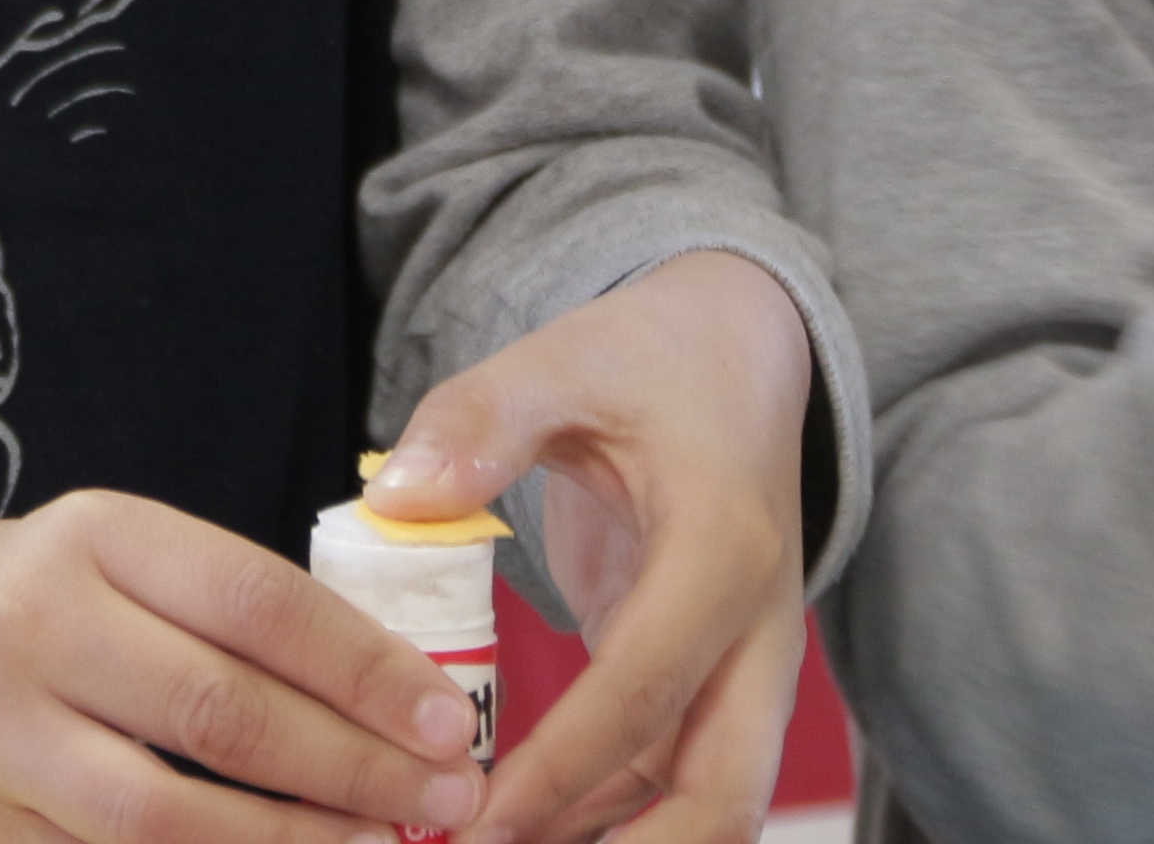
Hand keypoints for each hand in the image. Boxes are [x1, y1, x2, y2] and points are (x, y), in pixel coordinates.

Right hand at [0, 492, 489, 843]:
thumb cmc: (38, 600)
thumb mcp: (120, 557)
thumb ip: (234, 607)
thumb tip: (399, 691)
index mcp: (91, 538)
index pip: (255, 602)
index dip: (365, 670)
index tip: (449, 721)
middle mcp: (32, 631)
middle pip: (219, 715)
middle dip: (352, 770)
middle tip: (447, 802)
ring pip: (166, 820)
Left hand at [364, 249, 812, 843]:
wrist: (740, 357)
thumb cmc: (646, 360)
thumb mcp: (561, 361)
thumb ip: (479, 420)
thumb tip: (398, 498)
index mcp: (722, 551)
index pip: (647, 690)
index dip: (565, 771)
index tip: (479, 825)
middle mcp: (755, 632)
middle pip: (725, 798)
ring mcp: (741, 669)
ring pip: (707, 808)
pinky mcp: (708, 685)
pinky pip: (668, 781)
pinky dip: (605, 823)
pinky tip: (515, 839)